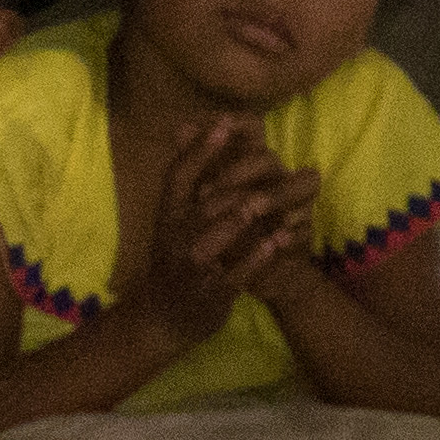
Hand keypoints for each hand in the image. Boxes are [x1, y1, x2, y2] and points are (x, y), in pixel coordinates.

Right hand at [133, 119, 318, 333]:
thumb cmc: (177, 259)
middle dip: (230, 183)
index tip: (225, 122)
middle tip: (263, 158)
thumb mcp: (177, 219)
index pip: (179, 176)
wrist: (164, 317)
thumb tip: (189, 127)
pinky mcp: (209, 294)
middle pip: (200, 205)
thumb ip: (190, 180)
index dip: (200, 149)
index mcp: (168, 214)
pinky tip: (276, 243)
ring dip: (238, 221)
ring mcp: (191, 267)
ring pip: (211, 240)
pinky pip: (232, 275)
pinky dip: (254, 259)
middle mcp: (175, 237)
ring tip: (262, 203)